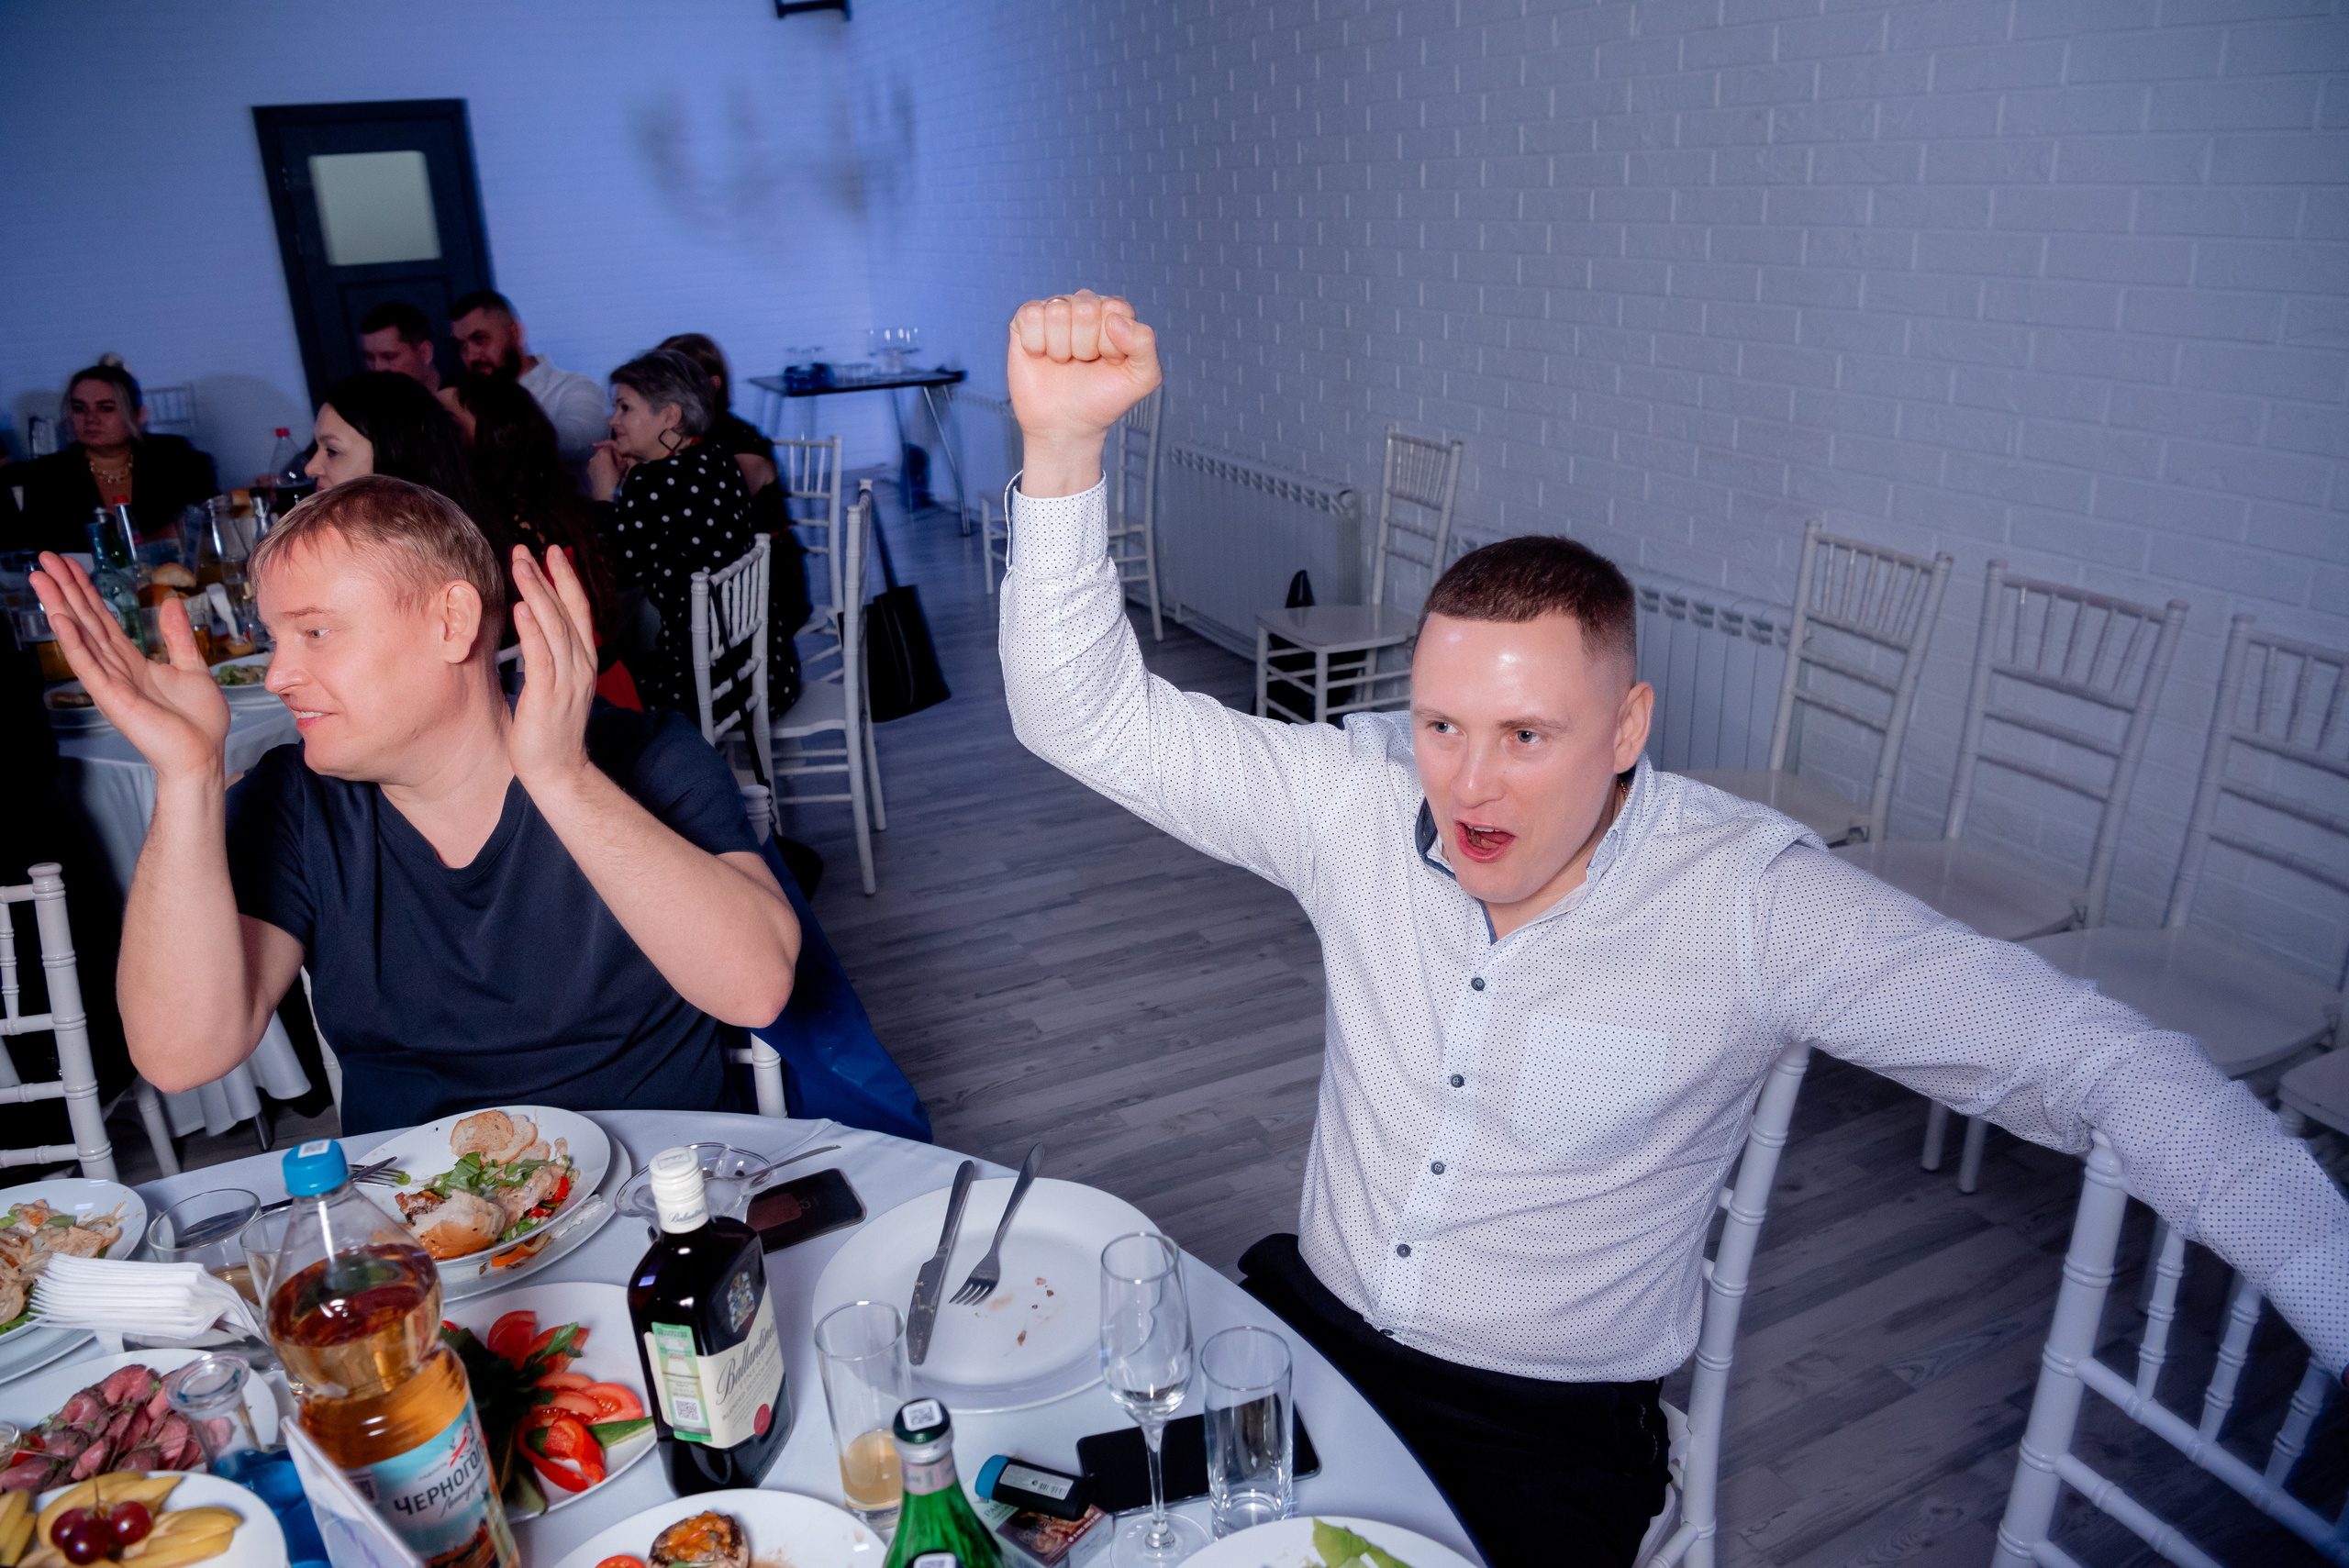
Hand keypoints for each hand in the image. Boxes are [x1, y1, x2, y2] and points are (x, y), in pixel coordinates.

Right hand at [29, 553, 229, 781]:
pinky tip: (61, 619)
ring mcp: (111, 683)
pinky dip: (75, 642)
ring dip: (60, 607)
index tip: (70, 565)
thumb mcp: (193, 668)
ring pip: (81, 637)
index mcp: (132, 662)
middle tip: (44, 558)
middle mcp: (115, 669)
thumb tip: (170, 603)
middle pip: (85, 621)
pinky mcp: (113, 698)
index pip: (103, 620)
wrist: (203, 756)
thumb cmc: (199, 722)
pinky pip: (89, 666)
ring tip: (41, 579)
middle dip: (65, 589)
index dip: (86, 592)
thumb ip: (177, 637)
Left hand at [505, 544, 599, 792]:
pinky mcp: (547, 696)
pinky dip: (532, 630)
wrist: (558, 771)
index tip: (552, 553)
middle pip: (567, 611)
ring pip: (554, 626)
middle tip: (528, 549)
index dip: (567, 579)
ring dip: (538, 593)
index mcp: (583, 662)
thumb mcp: (554, 685)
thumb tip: (532, 629)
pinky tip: (521, 608)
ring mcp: (567, 681)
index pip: (578, 611)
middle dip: (548, 576)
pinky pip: (541, 657)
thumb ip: (548, 656)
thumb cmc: (550, 732)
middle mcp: (580, 666)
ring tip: (521, 565)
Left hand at [587, 441, 629, 501]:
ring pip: (597, 457)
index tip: (619, 458)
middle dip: (608, 455)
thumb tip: (625, 460)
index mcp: (605, 453)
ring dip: (602, 460)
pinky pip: (594, 464)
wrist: (603, 492)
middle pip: (602, 451)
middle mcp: (596, 456)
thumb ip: (623, 463)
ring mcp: (591, 462)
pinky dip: (598, 465)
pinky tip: (602, 472)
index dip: (615, 452)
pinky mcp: (588, 469)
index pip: (610, 447)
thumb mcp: (621, 470)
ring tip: (608, 467)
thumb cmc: (613, 479)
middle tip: (614, 462)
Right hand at [1006, 291, 1160, 494]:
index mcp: (1115, 313)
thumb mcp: (1141, 379)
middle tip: (1084, 364)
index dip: (1111, 342)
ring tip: (1064, 362)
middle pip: (1085, 308)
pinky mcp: (1026, 321)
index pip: (1115, 309)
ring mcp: (1055, 311)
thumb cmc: (1103, 400)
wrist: (1065, 426)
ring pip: (1057, 311)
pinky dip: (1036, 344)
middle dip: (1085, 346)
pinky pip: (1030, 315)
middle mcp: (1085, 305)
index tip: (1110, 362)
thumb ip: (1145, 345)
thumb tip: (1114, 319)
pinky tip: (1041, 356)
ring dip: (1060, 348)